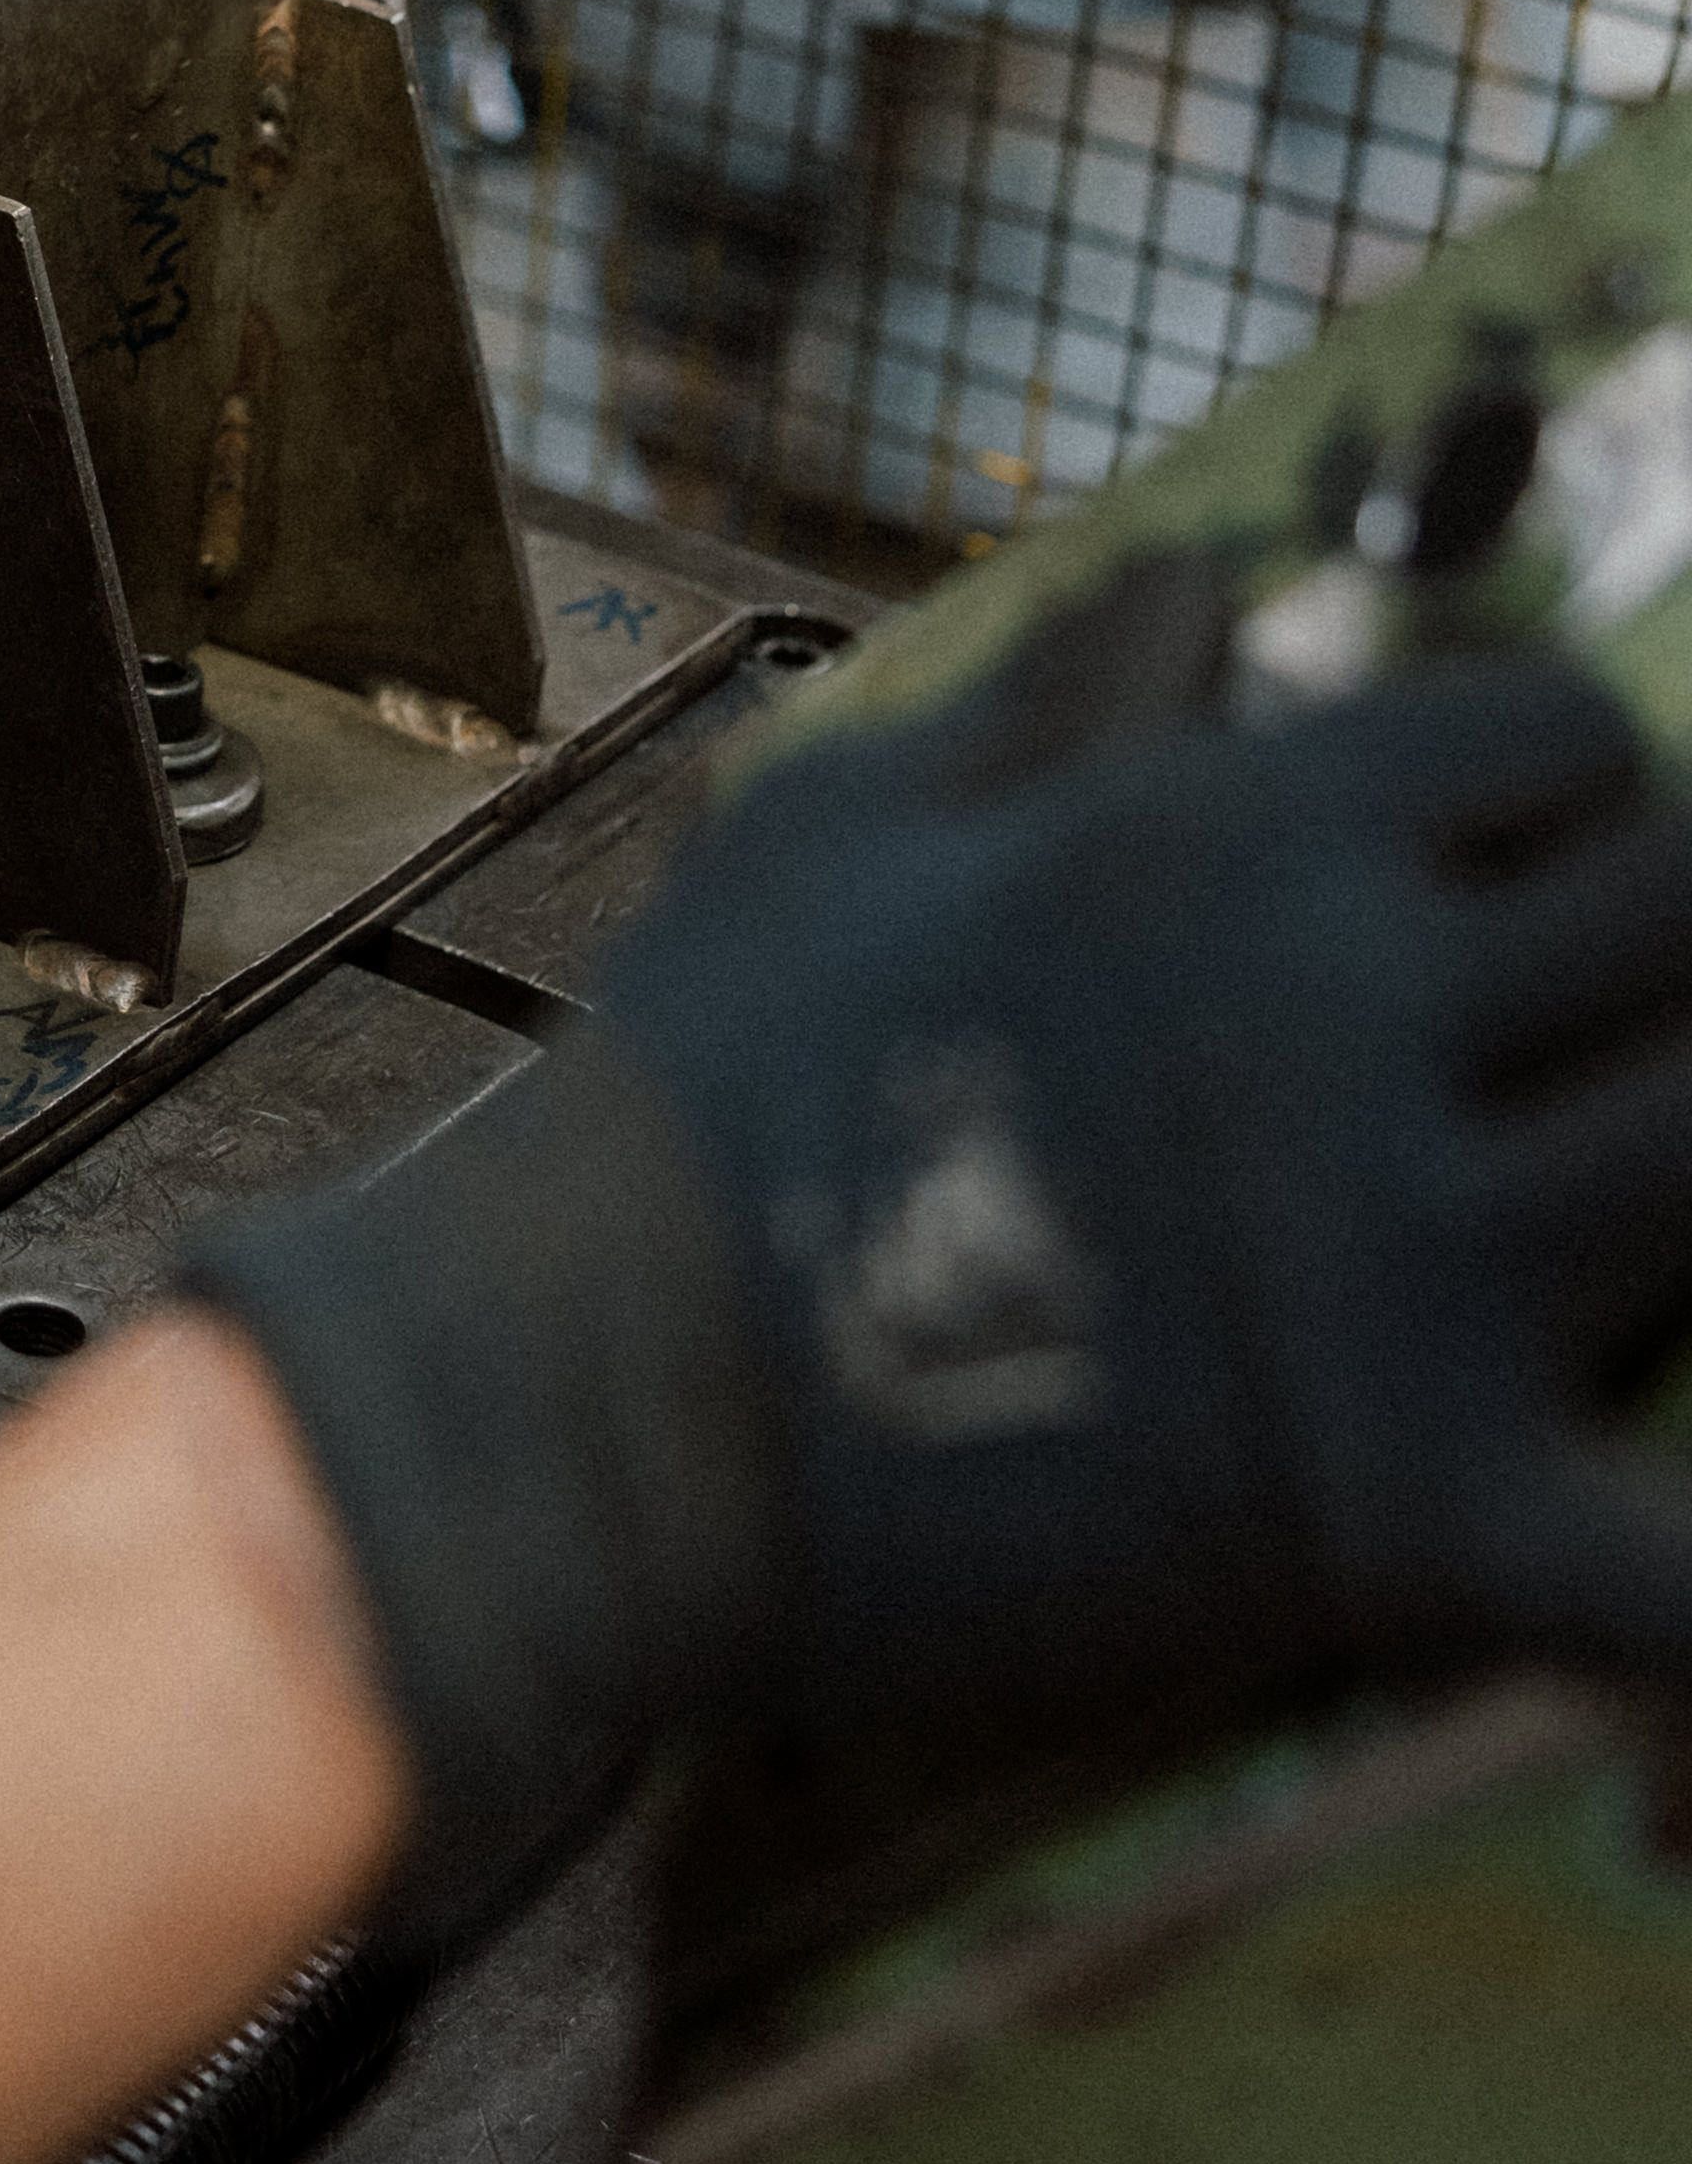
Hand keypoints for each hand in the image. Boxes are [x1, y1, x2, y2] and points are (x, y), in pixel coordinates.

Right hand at [186, 640, 1691, 1930]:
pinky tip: (1673, 1569)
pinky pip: (1687, 1578)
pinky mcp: (1418, 1525)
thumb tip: (1204, 585)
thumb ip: (1065, 693)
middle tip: (1557, 1049)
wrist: (582, 1405)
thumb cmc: (688, 1090)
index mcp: (1234, 836)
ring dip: (1681, 1195)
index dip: (1565, 797)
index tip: (1501, 870)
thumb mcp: (845, 813)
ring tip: (1560, 1232)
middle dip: (1658, 967)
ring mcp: (1413, 1278)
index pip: (1579, 750)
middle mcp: (1360, 1021)